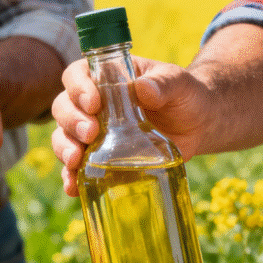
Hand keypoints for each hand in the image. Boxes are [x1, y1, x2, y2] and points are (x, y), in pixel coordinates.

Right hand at [50, 55, 214, 196]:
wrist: (198, 126)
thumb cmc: (186, 96)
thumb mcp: (179, 84)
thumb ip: (164, 83)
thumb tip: (143, 89)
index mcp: (107, 77)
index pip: (78, 75)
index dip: (78, 88)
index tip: (93, 103)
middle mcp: (93, 104)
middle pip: (64, 107)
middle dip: (71, 121)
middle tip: (90, 133)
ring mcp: (94, 133)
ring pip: (64, 137)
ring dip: (64, 149)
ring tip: (75, 161)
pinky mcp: (101, 159)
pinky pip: (77, 168)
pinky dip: (71, 177)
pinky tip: (73, 187)